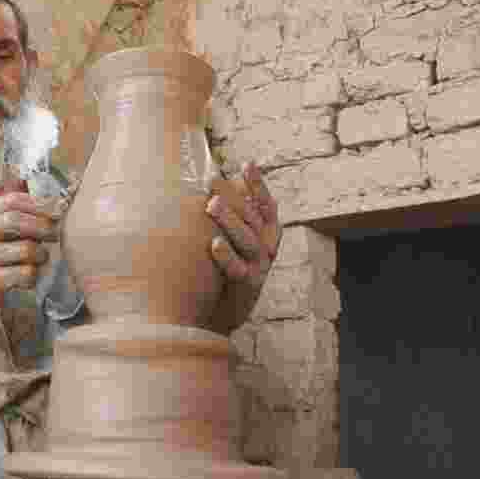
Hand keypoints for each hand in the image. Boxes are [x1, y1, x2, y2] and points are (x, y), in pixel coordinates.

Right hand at [0, 192, 59, 323]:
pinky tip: (29, 277)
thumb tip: (49, 201)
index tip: (59, 210)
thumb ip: (14, 215)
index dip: (38, 204)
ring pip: (24, 249)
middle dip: (42, 227)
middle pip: (15, 220)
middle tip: (55, 235)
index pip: (11, 201)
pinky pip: (23, 273)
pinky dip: (33, 275)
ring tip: (41, 258)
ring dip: (40, 254)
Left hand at [206, 161, 281, 330]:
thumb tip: (213, 185)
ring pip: (248, 240)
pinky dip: (227, 256)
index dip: (257, 185)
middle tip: (213, 181)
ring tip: (211, 205)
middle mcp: (267, 248)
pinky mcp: (247, 286)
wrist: (226, 314)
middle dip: (235, 197)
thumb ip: (230, 217)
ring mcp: (259, 267)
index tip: (247, 164)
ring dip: (230, 221)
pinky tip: (213, 244)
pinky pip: (238, 269)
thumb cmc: (226, 269)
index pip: (265, 205)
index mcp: (267, 233)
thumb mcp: (235, 242)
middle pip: (253, 218)